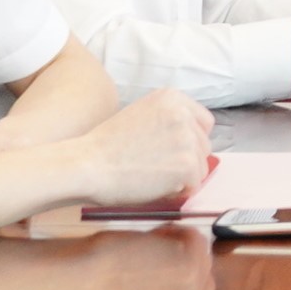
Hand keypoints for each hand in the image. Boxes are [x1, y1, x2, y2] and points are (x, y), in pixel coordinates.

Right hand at [78, 89, 214, 207]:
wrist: (87, 166)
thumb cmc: (106, 148)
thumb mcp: (141, 116)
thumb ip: (167, 122)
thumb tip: (190, 142)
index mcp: (171, 97)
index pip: (203, 122)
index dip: (191, 141)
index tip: (173, 152)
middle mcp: (182, 113)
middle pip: (204, 145)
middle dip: (186, 160)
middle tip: (156, 168)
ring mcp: (186, 138)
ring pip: (202, 166)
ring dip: (182, 177)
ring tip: (152, 177)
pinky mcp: (187, 164)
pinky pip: (195, 184)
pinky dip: (179, 192)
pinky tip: (155, 187)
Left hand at [85, 226, 218, 289]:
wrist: (92, 271)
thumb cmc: (108, 281)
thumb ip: (171, 289)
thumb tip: (198, 261)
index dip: (182, 272)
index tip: (163, 263)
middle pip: (205, 273)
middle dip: (186, 256)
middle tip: (160, 249)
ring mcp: (191, 288)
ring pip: (202, 253)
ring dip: (181, 241)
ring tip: (154, 242)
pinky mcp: (190, 265)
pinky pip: (196, 238)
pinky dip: (178, 231)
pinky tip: (155, 236)